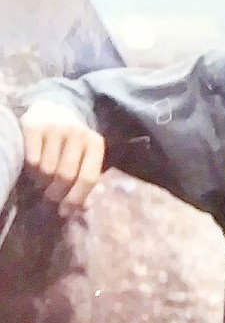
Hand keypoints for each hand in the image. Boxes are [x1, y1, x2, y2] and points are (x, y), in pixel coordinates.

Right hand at [19, 100, 104, 215]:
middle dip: (56, 193)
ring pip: (47, 170)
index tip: (65, 211)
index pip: (88, 177)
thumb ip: (85, 180)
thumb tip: (83, 208)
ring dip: (42, 181)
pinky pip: (31, 160)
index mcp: (95, 143)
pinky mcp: (34, 126)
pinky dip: (30, 170)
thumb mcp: (84, 157)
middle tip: (50, 197)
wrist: (52, 111)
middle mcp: (78, 133)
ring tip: (42, 179)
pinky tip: (33, 167)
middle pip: (66, 176)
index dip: (76, 198)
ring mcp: (56, 128)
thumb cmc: (70, 143)